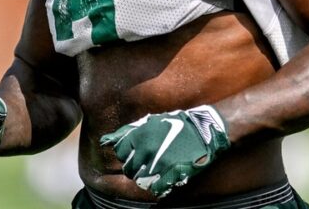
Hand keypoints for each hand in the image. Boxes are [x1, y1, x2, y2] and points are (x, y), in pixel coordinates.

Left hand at [100, 105, 229, 197]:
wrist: (203, 130)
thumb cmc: (176, 124)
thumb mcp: (150, 122)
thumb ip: (127, 132)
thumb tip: (105, 140)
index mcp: (139, 136)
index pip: (120, 152)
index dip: (127, 154)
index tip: (137, 153)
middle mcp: (145, 150)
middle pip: (129, 168)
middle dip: (135, 167)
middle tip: (148, 162)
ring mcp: (158, 163)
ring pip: (139, 180)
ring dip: (145, 177)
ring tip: (155, 171)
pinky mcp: (170, 174)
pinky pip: (154, 188)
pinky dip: (157, 185)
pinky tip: (163, 178)